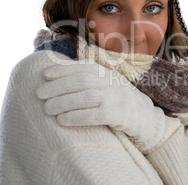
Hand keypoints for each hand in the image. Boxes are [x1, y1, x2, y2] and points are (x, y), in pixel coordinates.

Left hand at [36, 60, 178, 150]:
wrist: (148, 119)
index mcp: (110, 74)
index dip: (64, 69)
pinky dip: (76, 117)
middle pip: (83, 80)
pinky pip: (95, 115)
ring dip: (63, 102)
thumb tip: (61, 77)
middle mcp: (114, 83)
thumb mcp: (111, 85)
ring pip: (87, 96)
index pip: (85, 66)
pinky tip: (62, 120)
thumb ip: (93, 80)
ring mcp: (118, 98)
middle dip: (58, 86)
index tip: (45, 74)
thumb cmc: (122, 102)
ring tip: (47, 109)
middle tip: (39, 94)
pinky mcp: (119, 115)